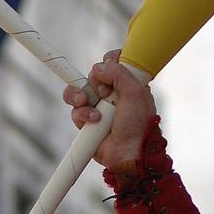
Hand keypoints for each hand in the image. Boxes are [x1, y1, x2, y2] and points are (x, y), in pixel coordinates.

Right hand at [63, 51, 157, 174]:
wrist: (129, 153)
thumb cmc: (138, 125)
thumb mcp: (136, 92)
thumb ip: (119, 73)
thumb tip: (99, 68)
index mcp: (128, 84)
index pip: (114, 61)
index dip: (109, 60)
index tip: (110, 64)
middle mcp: (113, 94)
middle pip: (93, 74)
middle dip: (95, 81)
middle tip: (106, 93)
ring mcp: (99, 107)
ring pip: (78, 90)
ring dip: (80, 95)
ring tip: (87, 103)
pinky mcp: (87, 121)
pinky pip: (75, 109)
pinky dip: (82, 114)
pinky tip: (94, 120)